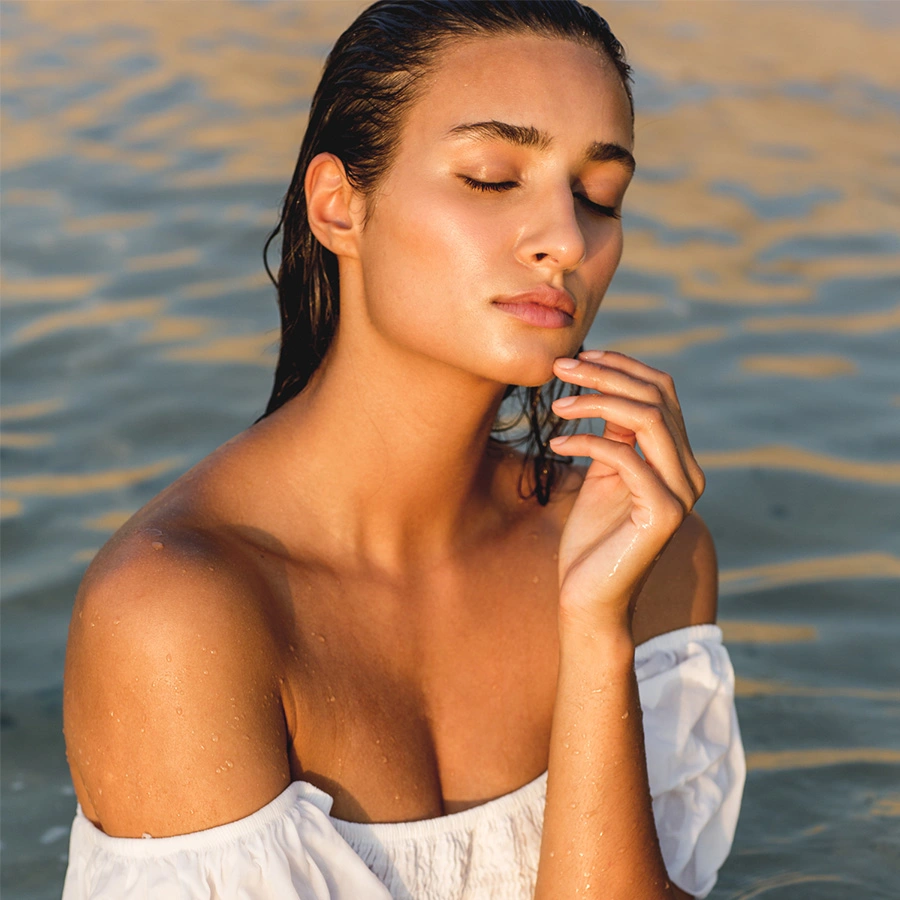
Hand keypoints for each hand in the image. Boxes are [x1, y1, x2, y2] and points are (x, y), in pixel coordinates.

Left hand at [549, 350, 704, 631]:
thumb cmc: (591, 538)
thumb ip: (614, 433)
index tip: (580, 357)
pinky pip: (626, 458)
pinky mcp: (664, 515)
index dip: (623, 366)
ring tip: (556, 405)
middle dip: (605, 374)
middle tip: (561, 368)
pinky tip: (557, 444)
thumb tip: (607, 383)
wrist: (589, 599)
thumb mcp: (603, 473)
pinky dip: (587, 442)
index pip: (662, 392)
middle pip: (656, 397)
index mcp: (678, 459)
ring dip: (596, 400)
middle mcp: (689, 473)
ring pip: (647, 419)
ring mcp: (682, 494)